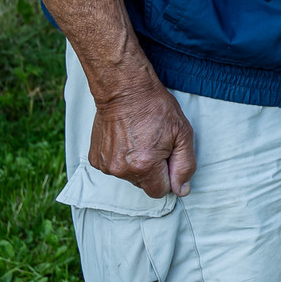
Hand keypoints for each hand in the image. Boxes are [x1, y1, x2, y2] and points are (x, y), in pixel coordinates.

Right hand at [88, 75, 195, 197]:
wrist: (124, 90)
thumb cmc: (157, 109)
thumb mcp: (183, 134)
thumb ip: (185, 166)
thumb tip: (181, 191)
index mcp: (144, 166)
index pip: (160, 191)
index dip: (169, 176)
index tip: (168, 157)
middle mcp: (121, 170)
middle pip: (144, 184)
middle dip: (153, 170)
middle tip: (155, 144)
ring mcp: (105, 165)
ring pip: (129, 176)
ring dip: (136, 164)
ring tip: (140, 139)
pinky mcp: (95, 159)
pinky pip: (114, 167)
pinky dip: (121, 158)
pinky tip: (126, 139)